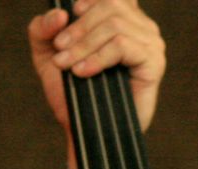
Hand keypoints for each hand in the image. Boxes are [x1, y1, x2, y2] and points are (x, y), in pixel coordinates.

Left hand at [28, 0, 165, 149]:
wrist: (87, 127)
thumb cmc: (72, 91)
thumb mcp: (46, 53)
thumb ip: (43, 28)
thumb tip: (60, 14)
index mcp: (120, 17)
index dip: (86, 2)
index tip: (64, 23)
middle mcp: (139, 25)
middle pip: (109, 4)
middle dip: (78, 28)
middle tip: (60, 50)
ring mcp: (150, 42)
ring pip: (114, 24)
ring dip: (84, 44)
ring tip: (68, 65)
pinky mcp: (154, 61)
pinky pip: (122, 45)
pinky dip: (98, 57)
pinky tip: (83, 72)